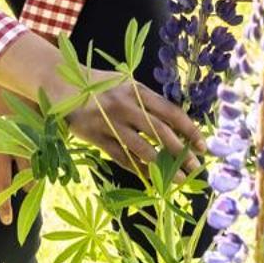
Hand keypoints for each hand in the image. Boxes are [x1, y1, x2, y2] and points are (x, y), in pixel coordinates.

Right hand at [63, 73, 204, 176]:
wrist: (61, 83)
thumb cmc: (99, 85)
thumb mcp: (125, 85)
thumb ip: (146, 102)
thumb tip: (175, 127)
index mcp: (136, 89)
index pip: (170, 112)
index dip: (189, 130)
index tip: (203, 146)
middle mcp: (124, 105)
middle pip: (159, 132)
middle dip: (181, 152)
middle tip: (195, 168)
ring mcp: (108, 121)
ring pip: (141, 148)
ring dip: (161, 166)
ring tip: (177, 180)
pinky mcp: (94, 136)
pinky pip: (120, 156)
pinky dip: (137, 168)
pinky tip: (150, 177)